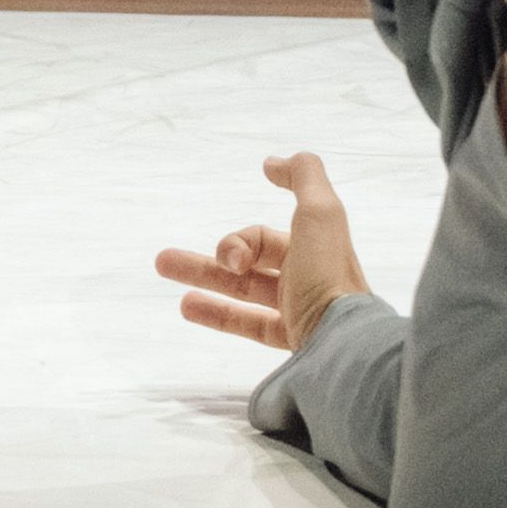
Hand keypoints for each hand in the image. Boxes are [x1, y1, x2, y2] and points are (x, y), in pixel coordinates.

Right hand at [153, 152, 370, 352]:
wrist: (343, 345)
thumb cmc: (328, 276)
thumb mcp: (320, 212)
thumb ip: (304, 177)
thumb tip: (273, 162)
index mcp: (318, 249)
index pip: (268, 237)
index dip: (242, 237)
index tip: (230, 251)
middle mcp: (310, 278)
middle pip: (253, 262)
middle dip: (214, 255)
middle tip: (164, 259)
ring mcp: (299, 312)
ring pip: (244, 291)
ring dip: (203, 276)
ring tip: (164, 269)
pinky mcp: (290, 342)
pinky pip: (248, 324)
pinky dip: (216, 312)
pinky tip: (186, 304)